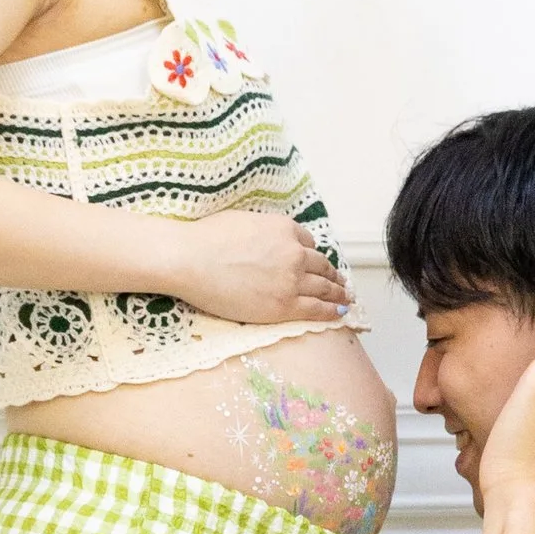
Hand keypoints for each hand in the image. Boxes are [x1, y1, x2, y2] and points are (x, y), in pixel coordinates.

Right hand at [167, 210, 352, 330]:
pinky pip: (317, 309)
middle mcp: (294, 253)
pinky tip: (340, 313)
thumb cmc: (206, 239)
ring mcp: (291, 280)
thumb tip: (266, 239)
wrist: (190, 260)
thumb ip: (264, 230)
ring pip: (325, 287)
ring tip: (344, 297)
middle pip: (321, 265)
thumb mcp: (243, 220)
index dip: (311, 254)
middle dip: (332, 274)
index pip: (308, 242)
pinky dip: (332, 311)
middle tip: (340, 282)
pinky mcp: (284, 305)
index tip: (315, 262)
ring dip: (337, 293)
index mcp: (284, 229)